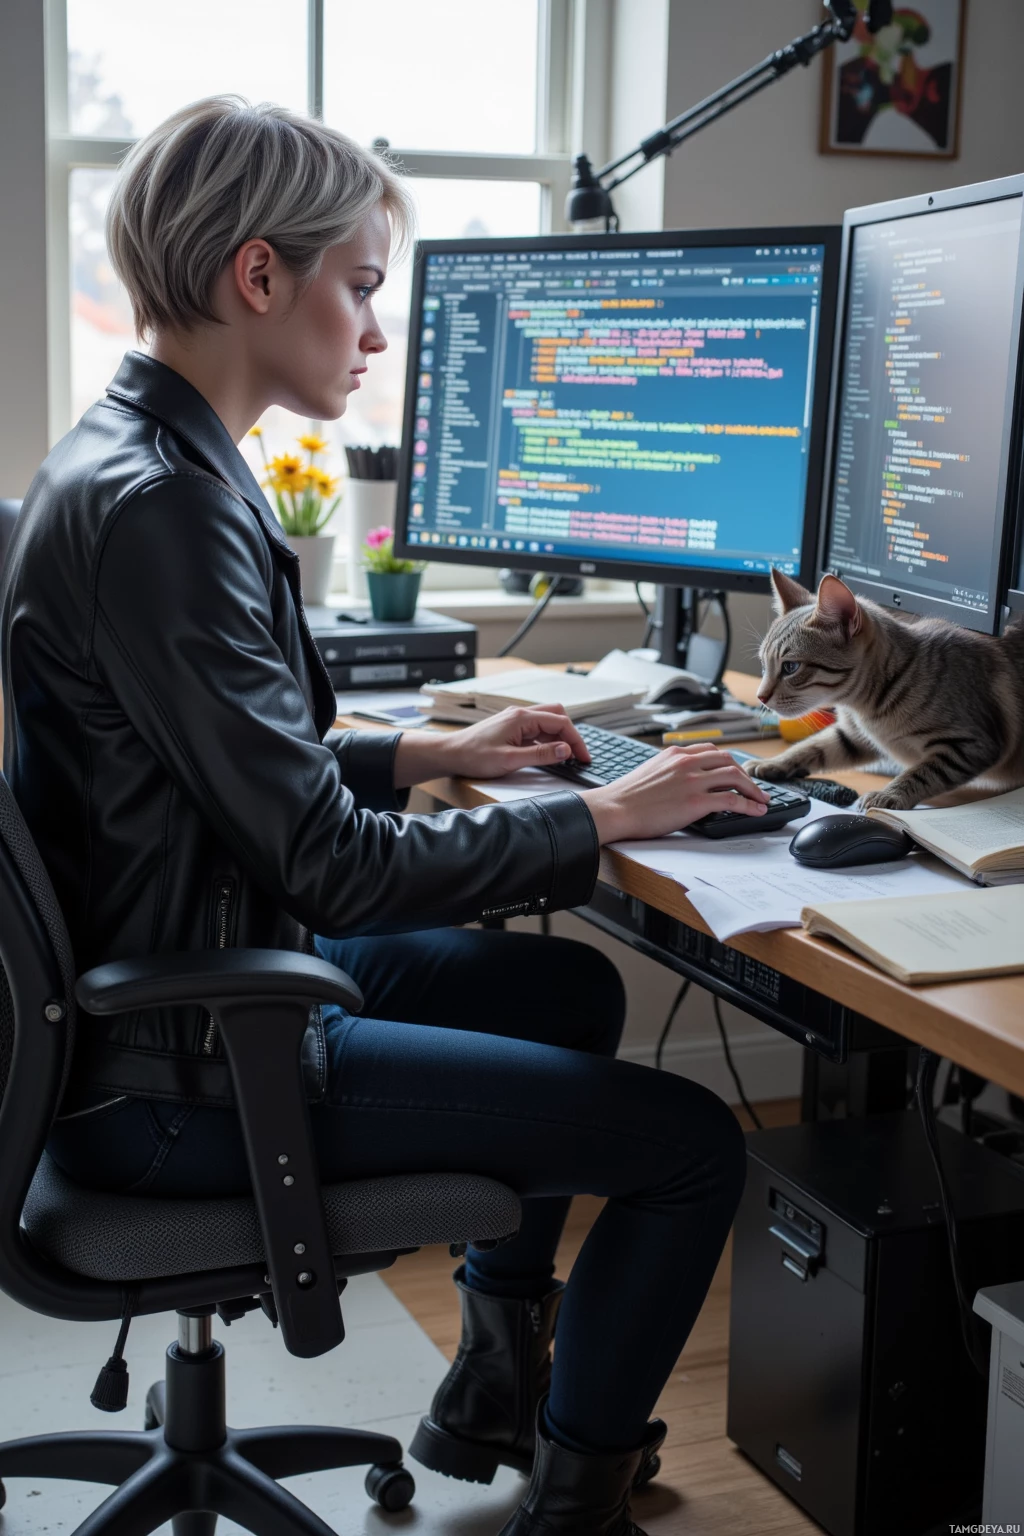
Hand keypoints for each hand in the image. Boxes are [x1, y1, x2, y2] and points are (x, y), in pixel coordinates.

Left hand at [438, 705, 590, 779]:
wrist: (449, 754)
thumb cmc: (474, 756)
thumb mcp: (510, 760)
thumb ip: (540, 755)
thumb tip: (565, 750)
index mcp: (522, 718)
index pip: (560, 722)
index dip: (576, 740)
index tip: (584, 757)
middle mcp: (520, 714)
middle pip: (557, 716)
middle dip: (571, 734)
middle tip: (578, 756)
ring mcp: (515, 720)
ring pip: (547, 722)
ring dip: (559, 737)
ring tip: (567, 757)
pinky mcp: (511, 728)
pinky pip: (536, 730)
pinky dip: (547, 740)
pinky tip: (548, 755)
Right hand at [580, 743, 768, 844]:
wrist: (613, 808)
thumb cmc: (625, 797)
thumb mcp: (650, 772)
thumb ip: (670, 771)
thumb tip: (683, 783)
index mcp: (675, 753)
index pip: (711, 751)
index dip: (729, 763)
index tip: (736, 773)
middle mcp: (686, 762)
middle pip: (728, 760)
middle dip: (746, 775)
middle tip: (754, 788)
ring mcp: (692, 780)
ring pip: (735, 777)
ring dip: (753, 789)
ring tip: (761, 800)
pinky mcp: (696, 801)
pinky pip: (732, 800)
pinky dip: (749, 805)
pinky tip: (756, 811)